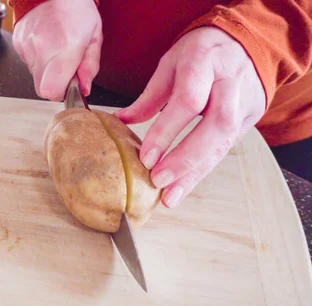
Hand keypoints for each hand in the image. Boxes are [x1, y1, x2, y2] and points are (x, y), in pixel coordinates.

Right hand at [12, 0, 101, 100]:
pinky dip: (38, 59)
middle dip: (54, 84)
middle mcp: (42, 49)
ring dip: (47, 70)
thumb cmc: (76, 8)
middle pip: (42, 88)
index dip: (61, 93)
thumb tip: (84, 88)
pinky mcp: (18, 42)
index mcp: (65, 49)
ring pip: (35, 75)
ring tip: (56, 50)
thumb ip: (90, 66)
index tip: (69, 85)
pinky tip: (47, 43)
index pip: (52, 91)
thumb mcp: (94, 36)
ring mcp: (27, 46)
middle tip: (65, 68)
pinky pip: (28, 62)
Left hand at [115, 27, 265, 207]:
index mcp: (205, 60)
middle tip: (158, 181)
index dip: (167, 131)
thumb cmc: (201, 52)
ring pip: (225, 140)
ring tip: (170, 196)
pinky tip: (184, 187)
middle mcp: (231, 81)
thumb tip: (120, 121)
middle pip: (216, 124)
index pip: (188, 100)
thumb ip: (150, 96)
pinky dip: (203, 169)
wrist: (245, 40)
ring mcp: (246, 100)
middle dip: (185, 157)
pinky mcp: (252, 116)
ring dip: (195, 172)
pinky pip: (227, 147)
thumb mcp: (171, 63)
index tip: (146, 157)